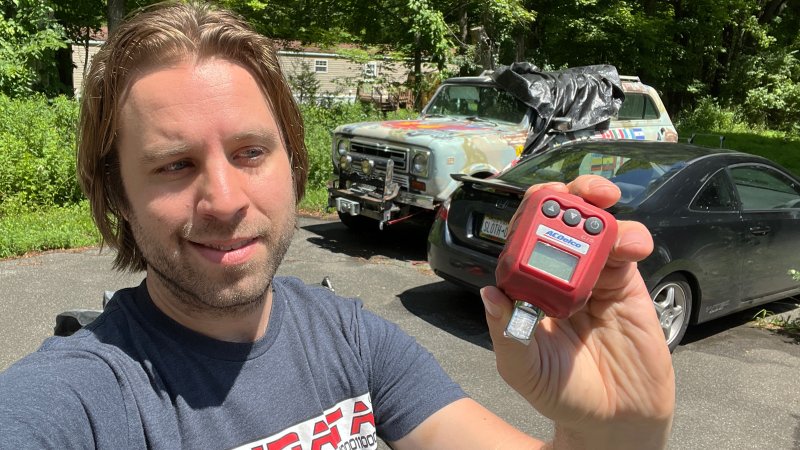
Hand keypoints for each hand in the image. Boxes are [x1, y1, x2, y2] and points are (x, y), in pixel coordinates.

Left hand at [481, 175, 674, 448]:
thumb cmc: (561, 392)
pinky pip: (628, 250)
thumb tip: (490, 295)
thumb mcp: (523, 369)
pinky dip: (631, 236)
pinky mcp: (626, 285)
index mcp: (528, 290)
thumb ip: (507, 333)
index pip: (523, 242)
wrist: (613, 419)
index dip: (528, 218)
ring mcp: (594, 277)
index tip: (537, 205)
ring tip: (603, 207)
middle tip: (576, 191)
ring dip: (599, 210)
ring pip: (596, 229)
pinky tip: (630, 242)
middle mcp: (559, 277)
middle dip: (567, 197)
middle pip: (561, 223)